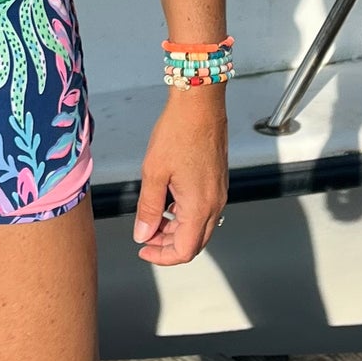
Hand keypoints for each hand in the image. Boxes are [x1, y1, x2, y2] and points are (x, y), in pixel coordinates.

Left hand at [131, 86, 227, 266]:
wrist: (200, 105)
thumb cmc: (179, 131)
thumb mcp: (154, 172)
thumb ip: (149, 208)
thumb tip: (143, 234)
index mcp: (199, 206)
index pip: (184, 250)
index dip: (161, 256)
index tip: (143, 249)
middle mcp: (215, 203)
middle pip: (194, 243)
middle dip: (168, 246)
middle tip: (145, 236)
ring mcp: (218, 192)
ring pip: (199, 227)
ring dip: (176, 230)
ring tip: (152, 218)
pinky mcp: (217, 182)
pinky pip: (203, 210)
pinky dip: (184, 215)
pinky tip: (168, 202)